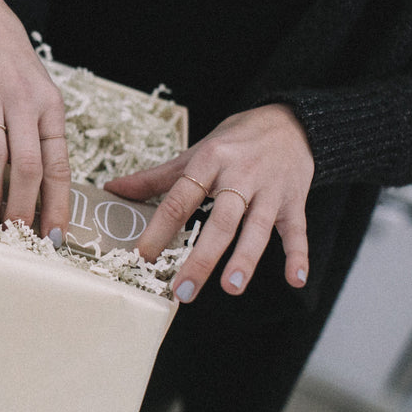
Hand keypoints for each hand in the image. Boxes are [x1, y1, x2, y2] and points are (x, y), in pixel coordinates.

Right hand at [0, 0, 70, 241]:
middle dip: (24, 208)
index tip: (55, 237)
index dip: (57, 204)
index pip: (58, 163)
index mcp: (50, 105)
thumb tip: (40, 189)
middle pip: (29, 165)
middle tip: (17, 236)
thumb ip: (39, 132)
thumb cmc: (6, 58)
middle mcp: (23, 100)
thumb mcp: (36, 90)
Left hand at [104, 104, 313, 301]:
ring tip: (231, 288)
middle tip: (183, 290)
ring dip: (245, 259)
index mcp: (209, 161)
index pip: (180, 198)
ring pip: (258, 227)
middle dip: (202, 257)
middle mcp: (240, 175)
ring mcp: (270, 189)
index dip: (160, 228)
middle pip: (220, 220)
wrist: (290, 121)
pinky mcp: (294, 200)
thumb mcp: (195, 153)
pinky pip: (297, 230)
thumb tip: (112, 189)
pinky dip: (299, 254)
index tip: (143, 256)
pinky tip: (295, 279)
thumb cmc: (233, 142)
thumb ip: (156, 177)